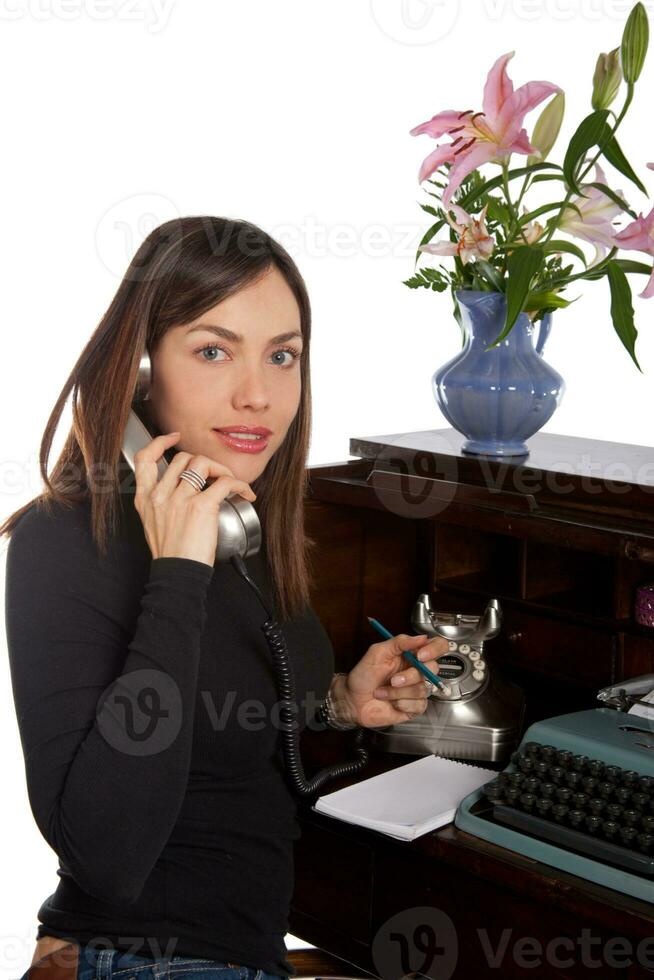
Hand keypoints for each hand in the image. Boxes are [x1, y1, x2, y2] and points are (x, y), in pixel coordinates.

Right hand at [133, 431, 256, 567]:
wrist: (178, 573)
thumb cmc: (171, 553)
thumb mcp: (152, 523)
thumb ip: (159, 503)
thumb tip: (175, 489)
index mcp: (145, 498)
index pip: (145, 458)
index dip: (160, 443)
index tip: (173, 438)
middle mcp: (160, 495)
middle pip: (182, 458)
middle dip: (203, 462)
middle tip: (215, 474)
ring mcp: (180, 499)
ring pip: (203, 463)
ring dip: (222, 470)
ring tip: (230, 483)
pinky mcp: (201, 506)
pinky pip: (225, 483)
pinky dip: (240, 485)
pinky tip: (245, 493)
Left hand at [338, 633, 449, 728]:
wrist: (353, 700)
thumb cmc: (363, 676)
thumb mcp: (377, 652)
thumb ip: (399, 642)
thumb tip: (421, 637)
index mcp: (410, 654)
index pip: (436, 646)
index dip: (434, 650)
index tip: (420, 656)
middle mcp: (416, 670)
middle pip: (433, 668)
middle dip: (410, 676)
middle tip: (393, 680)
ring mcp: (417, 689)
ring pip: (423, 688)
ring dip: (398, 692)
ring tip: (383, 692)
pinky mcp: (415, 706)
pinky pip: (418, 704)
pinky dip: (401, 703)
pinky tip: (391, 702)